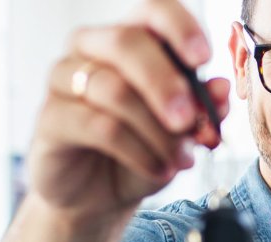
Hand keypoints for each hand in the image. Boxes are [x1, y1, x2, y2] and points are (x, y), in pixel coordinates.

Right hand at [28, 0, 230, 225]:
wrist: (99, 194)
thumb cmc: (141, 149)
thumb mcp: (181, 132)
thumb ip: (203, 107)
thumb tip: (221, 87)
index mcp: (129, 37)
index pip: (152, 10)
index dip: (179, 27)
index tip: (203, 59)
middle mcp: (90, 47)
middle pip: (126, 42)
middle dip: (165, 83)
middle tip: (190, 121)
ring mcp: (64, 79)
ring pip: (114, 90)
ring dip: (158, 131)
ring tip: (182, 160)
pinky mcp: (49, 118)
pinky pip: (99, 127)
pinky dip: (139, 151)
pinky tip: (159, 169)